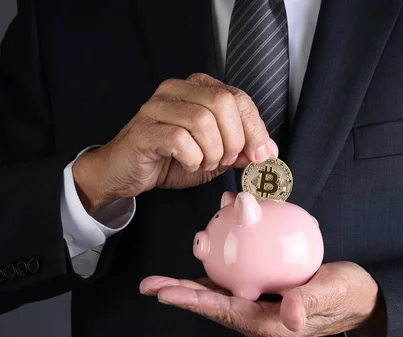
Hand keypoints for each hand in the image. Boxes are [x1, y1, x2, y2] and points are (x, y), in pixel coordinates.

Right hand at [73, 73, 277, 212]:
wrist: (125, 172)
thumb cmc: (170, 159)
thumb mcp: (215, 155)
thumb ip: (240, 150)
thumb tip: (268, 150)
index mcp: (198, 89)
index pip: (239, 98)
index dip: (255, 128)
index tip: (261, 154)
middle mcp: (177, 90)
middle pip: (223, 103)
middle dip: (234, 139)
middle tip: (227, 160)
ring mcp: (157, 107)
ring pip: (202, 121)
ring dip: (213, 151)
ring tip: (206, 162)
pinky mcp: (144, 130)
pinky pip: (180, 139)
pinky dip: (193, 158)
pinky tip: (190, 163)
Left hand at [139, 262, 384, 336]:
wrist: (359, 299)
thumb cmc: (346, 296)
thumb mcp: (332, 294)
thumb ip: (309, 302)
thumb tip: (289, 314)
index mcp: (270, 324)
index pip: (224, 310)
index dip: (193, 300)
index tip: (165, 292)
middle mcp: (259, 318)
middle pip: (212, 304)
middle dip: (181, 294)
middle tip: (151, 284)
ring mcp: (260, 307)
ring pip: (219, 294)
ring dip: (193, 282)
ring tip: (165, 276)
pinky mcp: (265, 295)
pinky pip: (236, 283)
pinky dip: (221, 268)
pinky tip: (212, 253)